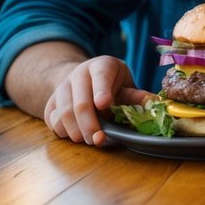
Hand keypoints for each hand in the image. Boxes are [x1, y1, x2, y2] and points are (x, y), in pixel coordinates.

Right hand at [41, 56, 155, 145]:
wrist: (82, 79)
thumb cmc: (111, 85)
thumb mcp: (125, 85)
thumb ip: (135, 96)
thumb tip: (154, 103)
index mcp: (101, 65)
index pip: (101, 75)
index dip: (102, 90)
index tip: (104, 104)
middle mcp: (78, 74)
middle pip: (80, 102)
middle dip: (90, 123)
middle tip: (99, 138)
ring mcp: (61, 88)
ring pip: (64, 113)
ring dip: (77, 131)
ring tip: (90, 139)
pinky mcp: (50, 103)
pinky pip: (52, 120)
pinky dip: (65, 131)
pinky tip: (77, 134)